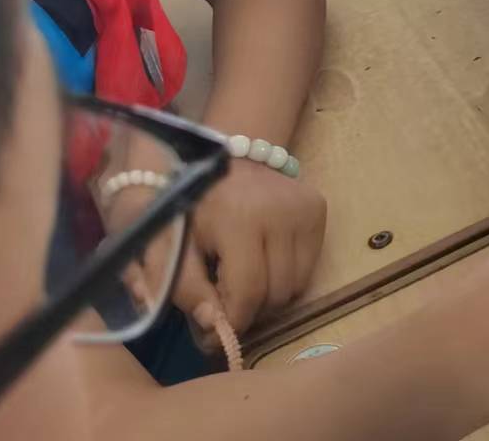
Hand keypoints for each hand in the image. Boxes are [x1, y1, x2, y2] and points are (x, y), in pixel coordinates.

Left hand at [179, 160, 327, 334]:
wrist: (226, 153)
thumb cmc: (191, 202)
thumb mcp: (170, 244)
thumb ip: (183, 288)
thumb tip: (212, 326)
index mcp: (239, 219)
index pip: (248, 291)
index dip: (232, 322)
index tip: (214, 335)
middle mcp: (281, 213)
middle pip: (276, 294)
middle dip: (249, 311)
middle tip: (225, 304)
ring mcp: (305, 210)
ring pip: (296, 285)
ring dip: (269, 296)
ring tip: (244, 281)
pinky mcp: (318, 209)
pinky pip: (308, 267)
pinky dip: (285, 276)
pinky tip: (263, 260)